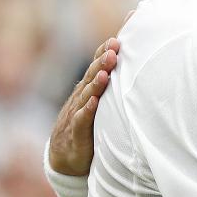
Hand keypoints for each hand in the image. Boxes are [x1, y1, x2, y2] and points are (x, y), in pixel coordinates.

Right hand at [48, 37, 119, 175]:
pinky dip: (87, 110)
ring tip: (105, 72)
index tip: (117, 39)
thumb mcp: (100, 103)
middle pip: (92, 76)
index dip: (104, 52)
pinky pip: (81, 120)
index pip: (96, 67)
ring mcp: (77, 114)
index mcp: (89, 89)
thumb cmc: (88, 124)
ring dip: (96, 83)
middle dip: (102, 62)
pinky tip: (93, 102)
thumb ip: (111, 85)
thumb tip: (132, 66)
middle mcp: (82, 98)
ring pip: (87, 95)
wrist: (64, 156)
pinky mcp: (76, 133)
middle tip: (113, 48)